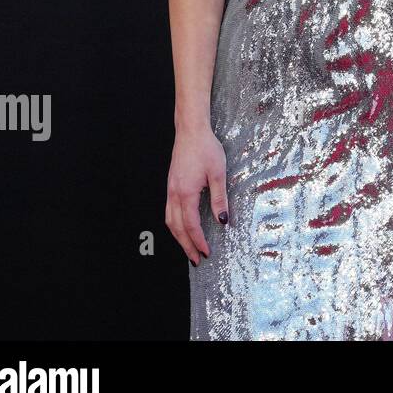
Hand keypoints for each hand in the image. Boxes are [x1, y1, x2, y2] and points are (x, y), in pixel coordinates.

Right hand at [165, 126, 227, 266]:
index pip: (191, 225)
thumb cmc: (206, 149)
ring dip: (178, 237)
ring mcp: (170, 190)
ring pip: (170, 221)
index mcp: (186, 193)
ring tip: (188, 248)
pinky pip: (169, 212)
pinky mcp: (171, 186)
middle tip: (195, 260)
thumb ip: (219, 198)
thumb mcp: (218, 173)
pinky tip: (182, 228)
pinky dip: (175, 225)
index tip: (206, 253)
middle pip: (177, 228)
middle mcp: (174, 194)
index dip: (198, 241)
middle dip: (186, 246)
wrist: (191, 131)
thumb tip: (223, 220)